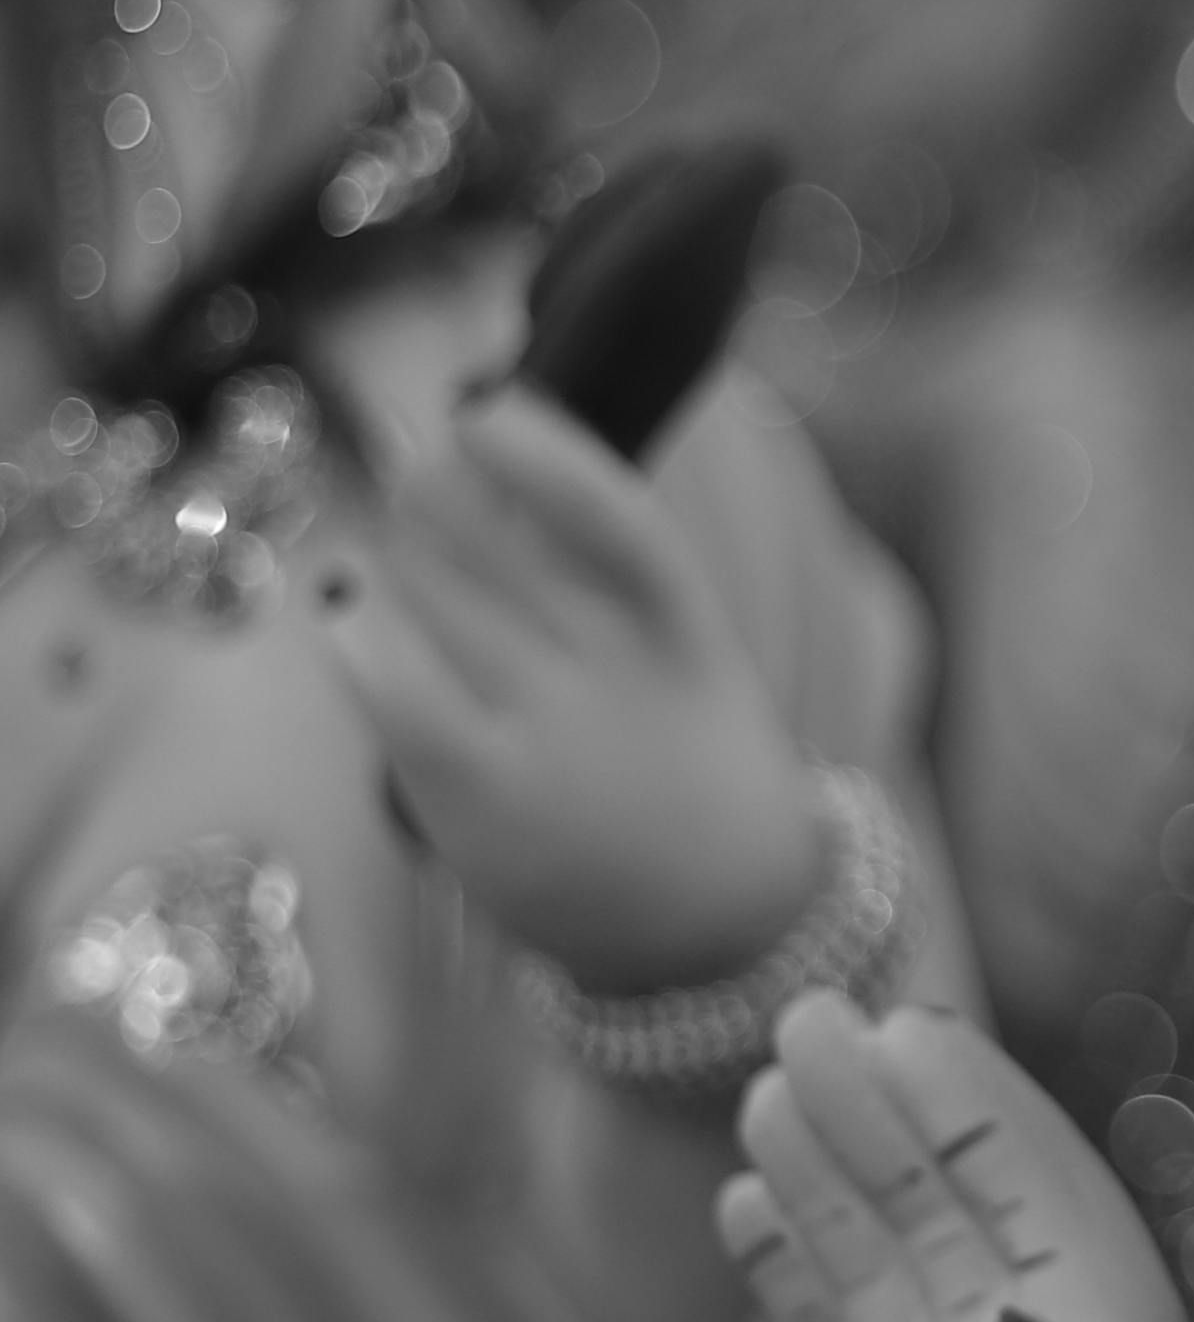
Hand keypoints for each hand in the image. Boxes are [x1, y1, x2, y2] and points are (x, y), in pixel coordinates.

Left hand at [316, 384, 823, 991]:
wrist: (718, 913)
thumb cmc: (679, 757)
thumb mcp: (683, 648)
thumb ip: (599, 567)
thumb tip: (477, 446)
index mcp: (683, 623)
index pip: (616, 517)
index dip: (544, 452)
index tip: (484, 408)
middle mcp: (619, 672)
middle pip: (487, 541)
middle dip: (430, 495)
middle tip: (414, 487)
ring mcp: (552, 734)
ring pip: (428, 596)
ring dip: (389, 561)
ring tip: (387, 568)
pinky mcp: (483, 794)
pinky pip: (391, 681)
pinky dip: (355, 632)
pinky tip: (347, 620)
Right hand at [718, 994, 1193, 1321]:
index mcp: (1096, 1320)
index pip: (1031, 1179)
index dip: (971, 1104)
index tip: (912, 1031)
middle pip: (940, 1187)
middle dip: (880, 1106)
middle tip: (808, 1021)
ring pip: (877, 1238)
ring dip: (825, 1163)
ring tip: (767, 1094)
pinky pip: (825, 1315)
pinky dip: (789, 1257)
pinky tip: (746, 1202)